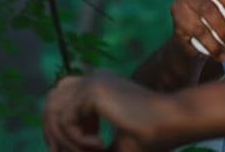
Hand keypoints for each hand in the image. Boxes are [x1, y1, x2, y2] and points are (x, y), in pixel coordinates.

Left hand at [43, 71, 165, 151]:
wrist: (173, 123)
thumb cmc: (151, 137)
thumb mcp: (113, 145)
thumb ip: (87, 145)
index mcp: (100, 87)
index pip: (61, 101)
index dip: (58, 129)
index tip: (72, 151)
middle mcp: (94, 79)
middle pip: (51, 102)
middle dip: (53, 133)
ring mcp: (92, 82)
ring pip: (54, 112)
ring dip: (65, 140)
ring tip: (92, 151)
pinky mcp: (93, 91)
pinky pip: (65, 120)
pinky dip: (75, 139)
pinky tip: (99, 145)